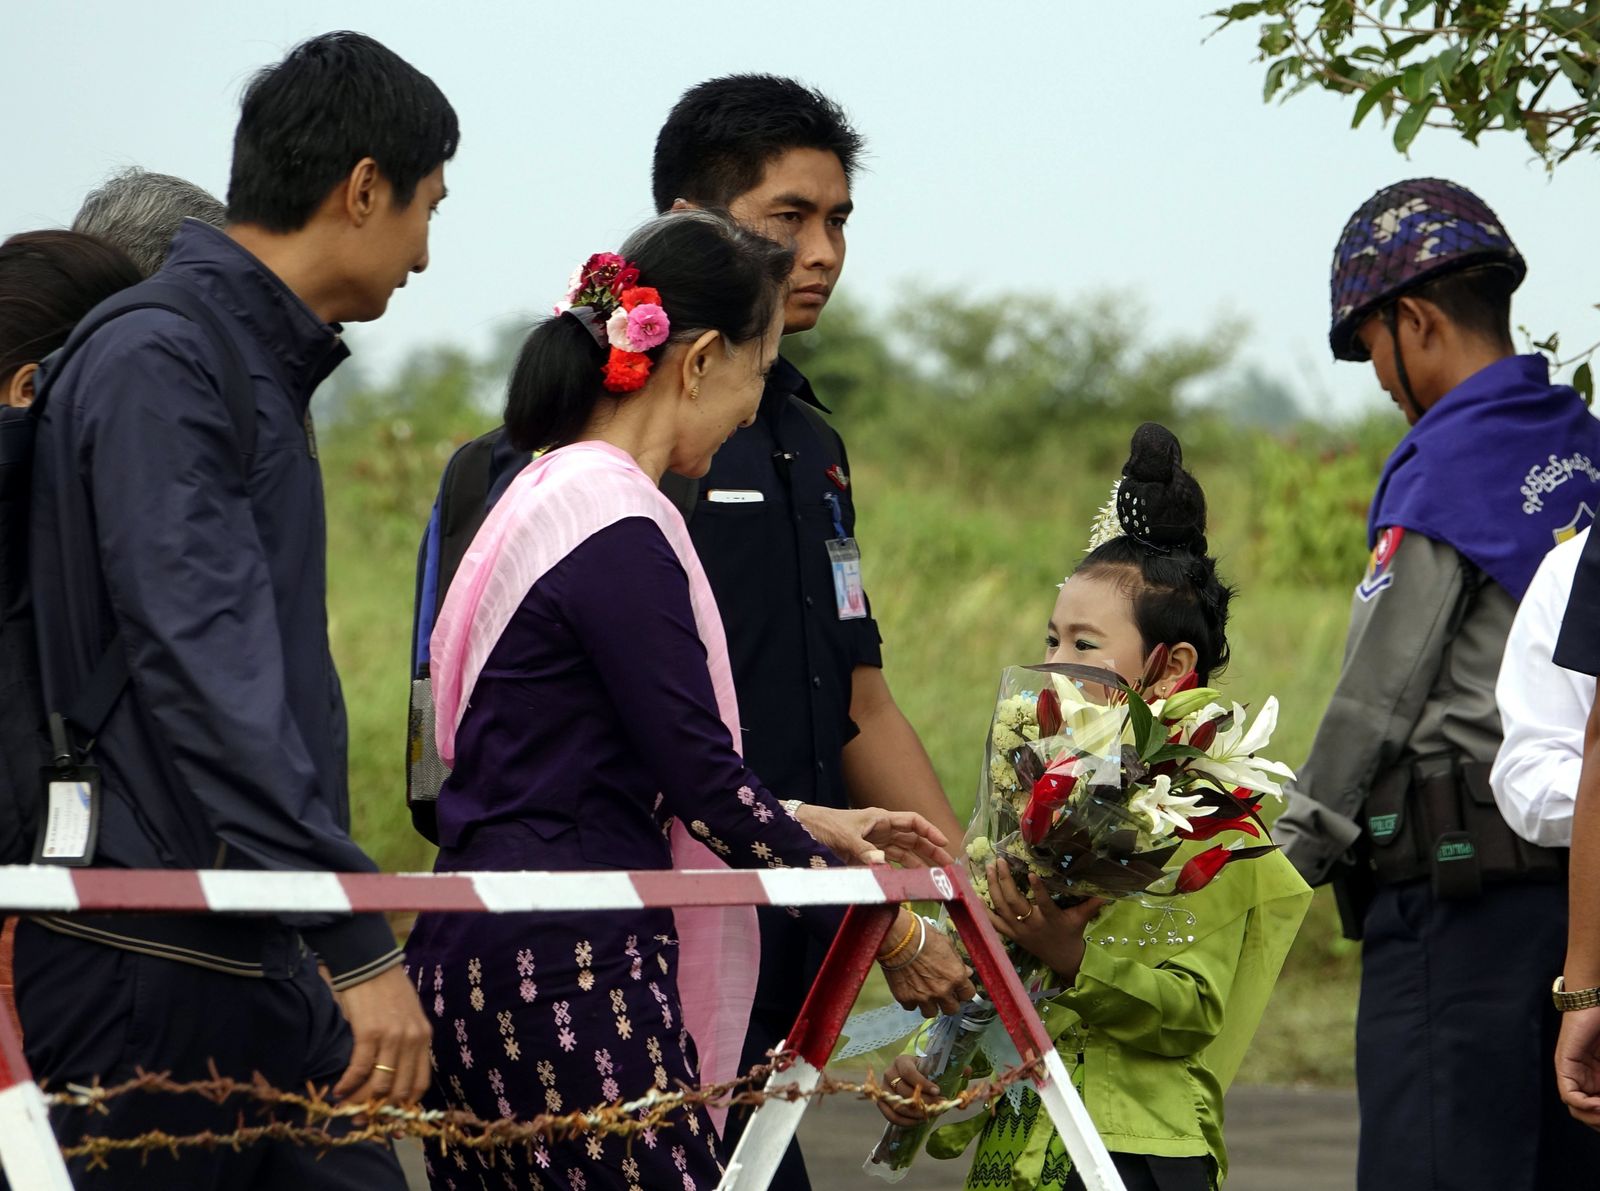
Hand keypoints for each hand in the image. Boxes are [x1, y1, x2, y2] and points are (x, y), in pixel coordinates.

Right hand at [332, 964, 432, 1107]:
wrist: (370, 963)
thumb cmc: (387, 990)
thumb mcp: (408, 1016)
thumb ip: (407, 1043)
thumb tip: (394, 1076)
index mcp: (424, 1038)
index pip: (421, 1083)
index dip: (405, 1106)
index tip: (390, 1118)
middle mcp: (412, 1040)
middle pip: (400, 1089)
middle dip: (380, 1110)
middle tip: (362, 1119)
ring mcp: (392, 1037)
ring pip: (379, 1084)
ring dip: (360, 1101)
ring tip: (347, 1107)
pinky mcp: (369, 1032)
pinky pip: (359, 1068)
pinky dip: (347, 1084)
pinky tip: (337, 1090)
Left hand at [795, 804, 953, 866]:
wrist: (804, 829)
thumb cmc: (825, 825)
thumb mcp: (844, 837)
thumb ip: (864, 850)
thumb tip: (882, 863)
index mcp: (880, 819)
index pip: (912, 822)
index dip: (930, 831)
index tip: (944, 843)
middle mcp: (881, 829)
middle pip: (912, 839)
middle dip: (930, 850)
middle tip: (947, 866)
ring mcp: (874, 842)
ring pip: (903, 851)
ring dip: (918, 862)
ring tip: (933, 876)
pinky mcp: (866, 853)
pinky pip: (889, 861)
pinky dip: (899, 869)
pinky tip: (909, 880)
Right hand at [877, 1054, 941, 1125]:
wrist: (909, 1074)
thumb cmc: (920, 1071)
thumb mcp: (927, 1069)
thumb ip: (934, 1080)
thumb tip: (943, 1098)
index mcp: (901, 1061)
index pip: (909, 1073)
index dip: (923, 1084)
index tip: (937, 1092)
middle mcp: (889, 1073)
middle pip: (904, 1091)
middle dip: (923, 1102)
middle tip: (937, 1107)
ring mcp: (883, 1089)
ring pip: (898, 1106)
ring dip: (916, 1114)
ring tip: (929, 1115)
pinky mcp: (882, 1102)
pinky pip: (891, 1116)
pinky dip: (906, 1121)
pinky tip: (918, 1121)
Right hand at [881, 911, 975, 1015]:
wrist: (898, 937)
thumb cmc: (923, 936)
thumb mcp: (946, 944)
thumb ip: (957, 962)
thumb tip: (966, 972)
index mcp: (956, 976)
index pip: (968, 994)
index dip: (963, 991)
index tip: (958, 988)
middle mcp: (942, 990)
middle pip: (952, 1009)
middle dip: (948, 1002)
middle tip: (942, 993)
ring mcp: (923, 996)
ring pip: (931, 1013)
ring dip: (930, 1005)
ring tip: (925, 993)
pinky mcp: (905, 998)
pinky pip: (911, 1007)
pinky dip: (911, 1000)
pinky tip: (910, 989)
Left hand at [985, 861, 1104, 982]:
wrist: (1061, 959)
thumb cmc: (1071, 934)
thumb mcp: (1081, 918)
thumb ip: (1092, 903)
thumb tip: (1109, 890)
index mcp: (1051, 919)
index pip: (1044, 903)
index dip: (1038, 890)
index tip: (1032, 873)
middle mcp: (1032, 924)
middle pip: (1014, 902)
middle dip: (1005, 881)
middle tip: (999, 861)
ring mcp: (1018, 930)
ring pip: (1001, 908)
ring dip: (993, 887)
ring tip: (989, 869)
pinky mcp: (1010, 934)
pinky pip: (993, 922)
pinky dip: (983, 908)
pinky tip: (975, 893)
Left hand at [1557, 1005, 1599, 1127]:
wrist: (1595, 1003)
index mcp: (1597, 1081)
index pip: (1597, 1113)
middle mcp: (1583, 1080)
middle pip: (1588, 1115)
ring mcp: (1572, 1073)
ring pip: (1578, 1110)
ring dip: (1596, 1117)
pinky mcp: (1564, 1065)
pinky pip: (1570, 1095)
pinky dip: (1586, 1105)